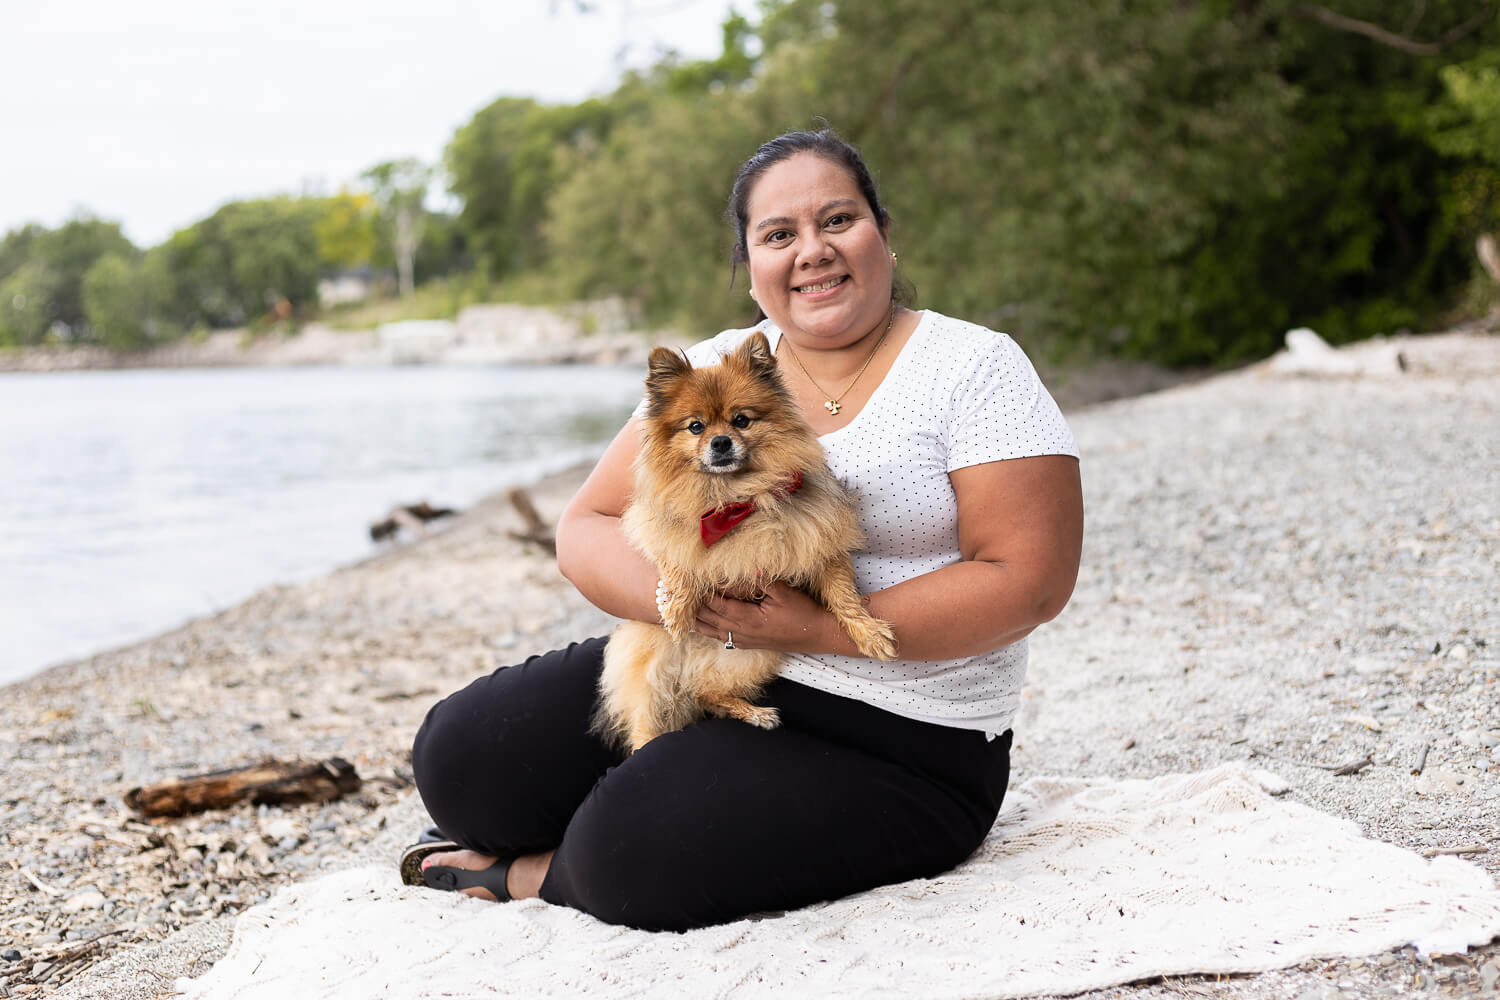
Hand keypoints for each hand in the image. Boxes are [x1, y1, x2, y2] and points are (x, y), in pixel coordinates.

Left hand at [694, 581, 837, 653]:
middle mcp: (742, 632)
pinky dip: (708, 631)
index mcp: (748, 620)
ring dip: (697, 620)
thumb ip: (761, 582)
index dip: (703, 594)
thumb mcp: (784, 593)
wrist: (818, 635)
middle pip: (710, 619)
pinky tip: (701, 626)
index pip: (718, 606)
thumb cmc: (803, 614)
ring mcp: (745, 640)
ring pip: (713, 631)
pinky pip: (722, 638)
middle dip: (694, 606)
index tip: (690, 582)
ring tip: (680, 611)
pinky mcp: (749, 643)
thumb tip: (744, 570)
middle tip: (677, 593)